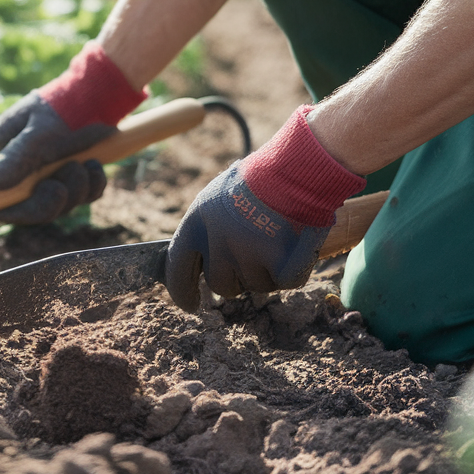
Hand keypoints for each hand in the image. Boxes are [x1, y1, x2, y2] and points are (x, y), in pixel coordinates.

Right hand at [0, 42, 145, 225]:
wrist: (102, 92)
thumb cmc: (66, 106)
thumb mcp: (40, 131)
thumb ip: (16, 157)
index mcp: (3, 150)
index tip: (17, 208)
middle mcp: (22, 165)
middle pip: (23, 206)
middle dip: (45, 203)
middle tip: (62, 187)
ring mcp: (49, 173)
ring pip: (56, 204)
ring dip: (74, 191)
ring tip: (85, 165)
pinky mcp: (74, 176)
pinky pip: (81, 197)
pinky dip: (91, 186)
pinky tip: (96, 166)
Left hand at [164, 105, 364, 309]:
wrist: (295, 168)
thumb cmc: (258, 179)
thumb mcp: (216, 196)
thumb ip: (206, 229)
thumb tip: (198, 259)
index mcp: (196, 223)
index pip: (177, 268)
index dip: (182, 291)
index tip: (191, 305)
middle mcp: (217, 242)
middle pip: (221, 285)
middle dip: (237, 279)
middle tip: (255, 256)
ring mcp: (247, 254)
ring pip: (256, 286)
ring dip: (268, 271)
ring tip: (277, 238)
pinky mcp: (277, 262)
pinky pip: (285, 282)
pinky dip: (294, 270)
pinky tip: (295, 246)